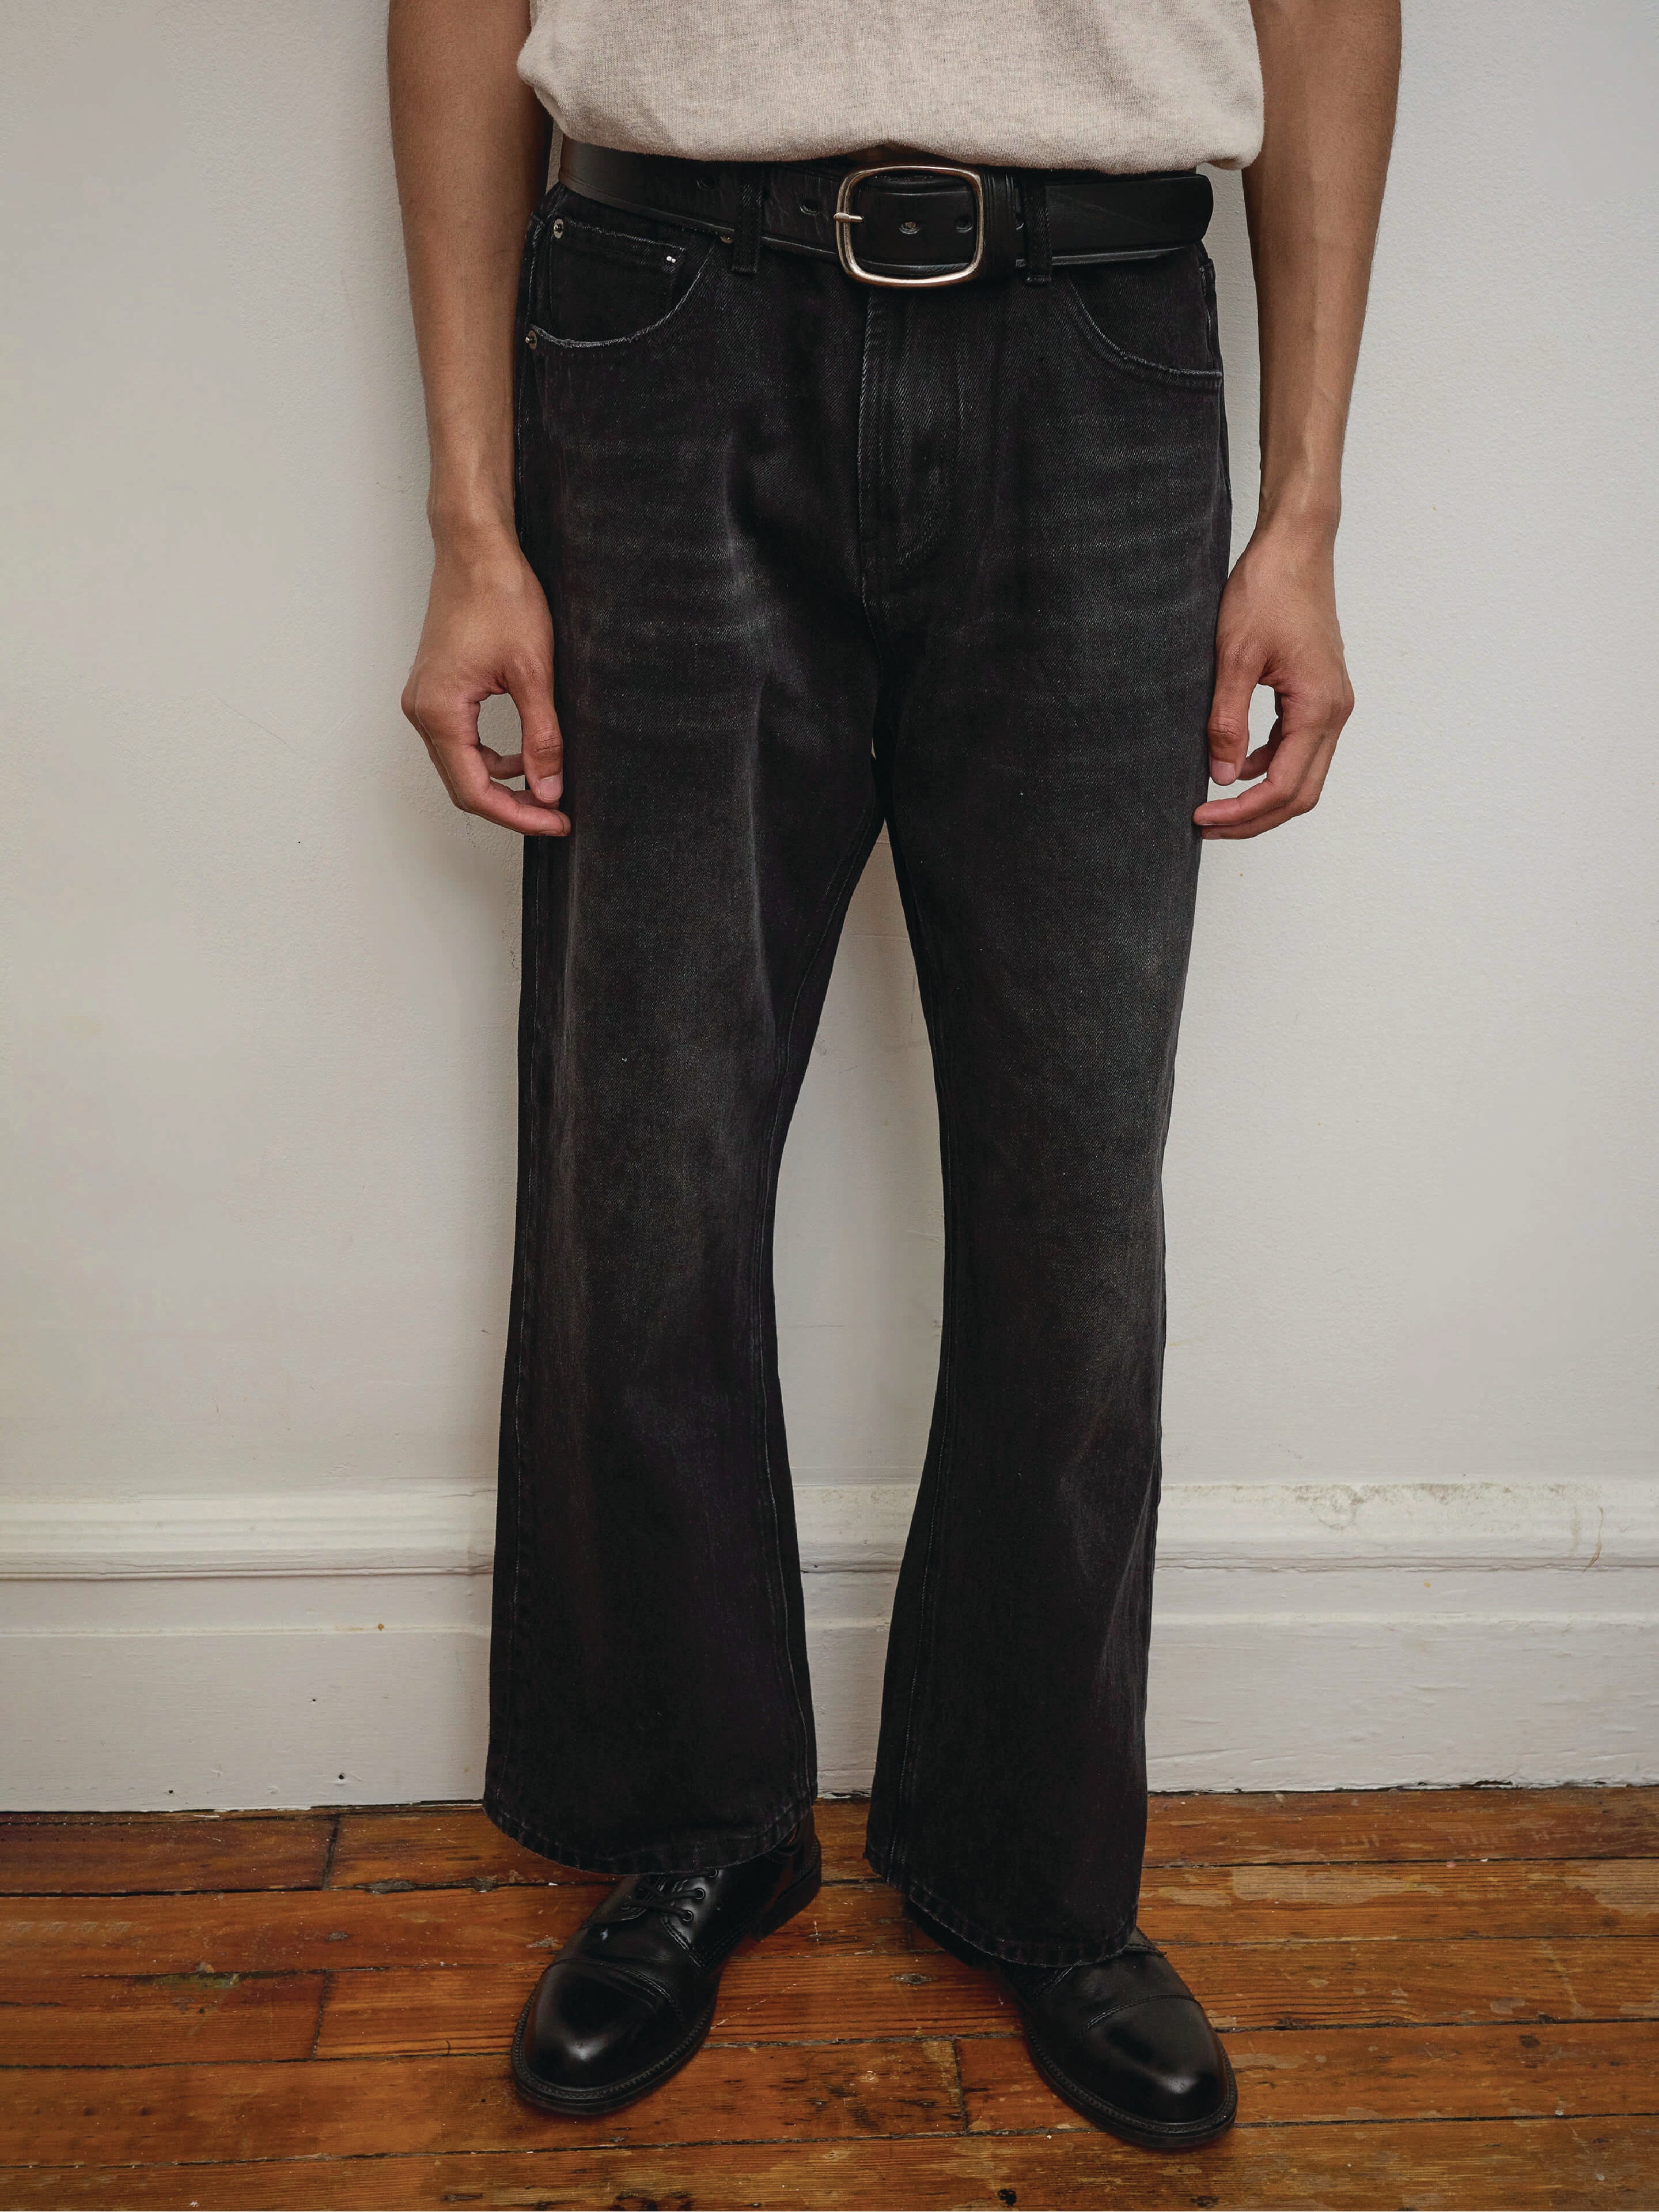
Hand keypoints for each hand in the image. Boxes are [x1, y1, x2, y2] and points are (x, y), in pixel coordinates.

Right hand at [401, 531, 569, 835]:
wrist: (476, 549)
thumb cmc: (498, 595)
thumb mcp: (533, 673)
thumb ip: (542, 737)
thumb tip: (549, 788)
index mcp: (440, 711)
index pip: (475, 791)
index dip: (518, 816)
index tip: (555, 821)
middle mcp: (422, 710)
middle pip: (464, 785)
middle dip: (511, 806)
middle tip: (554, 815)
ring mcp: (425, 699)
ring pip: (461, 766)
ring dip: (501, 783)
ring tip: (544, 788)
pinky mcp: (436, 689)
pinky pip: (459, 741)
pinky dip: (490, 757)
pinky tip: (521, 755)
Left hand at [1195, 528, 1354, 839]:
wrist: (1295, 547)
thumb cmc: (1268, 590)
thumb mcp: (1235, 656)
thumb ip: (1228, 720)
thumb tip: (1223, 776)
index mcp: (1318, 707)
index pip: (1283, 786)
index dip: (1242, 812)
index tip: (1201, 815)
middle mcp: (1335, 711)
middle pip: (1300, 793)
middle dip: (1254, 818)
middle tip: (1205, 825)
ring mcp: (1331, 703)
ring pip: (1302, 774)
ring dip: (1262, 797)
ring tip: (1215, 804)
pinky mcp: (1319, 694)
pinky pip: (1298, 747)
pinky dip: (1269, 766)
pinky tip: (1237, 765)